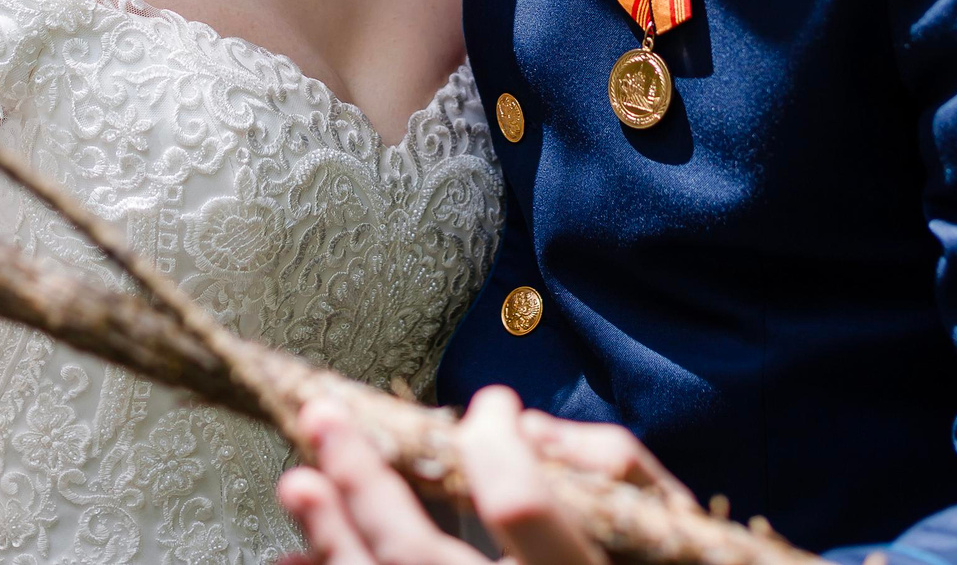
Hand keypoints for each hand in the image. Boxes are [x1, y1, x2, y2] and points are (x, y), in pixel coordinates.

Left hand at [277, 387, 694, 564]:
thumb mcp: (658, 521)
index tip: (489, 406)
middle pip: (420, 556)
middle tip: (323, 419)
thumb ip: (605, 468)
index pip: (520, 505)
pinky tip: (300, 557)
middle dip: (365, 482)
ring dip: (332, 537)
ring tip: (298, 482)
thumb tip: (521, 427)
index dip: (493, 444)